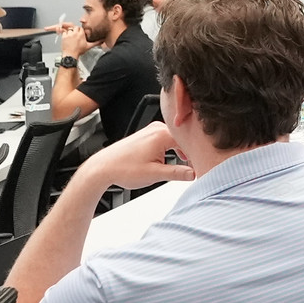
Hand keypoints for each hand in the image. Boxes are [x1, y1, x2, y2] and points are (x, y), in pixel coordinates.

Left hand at [58, 23, 94, 58]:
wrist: (71, 55)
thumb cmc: (79, 51)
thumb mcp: (89, 46)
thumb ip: (96, 43)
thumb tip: (102, 41)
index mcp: (81, 34)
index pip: (81, 28)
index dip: (80, 30)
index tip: (80, 33)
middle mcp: (75, 33)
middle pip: (75, 27)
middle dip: (76, 30)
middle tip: (76, 34)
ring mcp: (69, 35)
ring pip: (70, 29)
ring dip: (70, 32)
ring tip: (71, 36)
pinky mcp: (64, 37)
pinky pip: (64, 32)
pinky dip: (65, 34)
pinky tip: (67, 38)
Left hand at [77, 121, 195, 189]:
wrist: (102, 168)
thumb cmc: (122, 169)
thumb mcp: (154, 174)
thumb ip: (177, 173)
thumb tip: (193, 173)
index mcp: (162, 134)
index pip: (190, 141)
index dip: (197, 154)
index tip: (202, 164)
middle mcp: (157, 128)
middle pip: (183, 138)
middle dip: (190, 151)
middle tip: (195, 166)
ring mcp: (151, 130)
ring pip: (175, 138)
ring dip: (180, 150)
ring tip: (183, 164)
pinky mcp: (146, 134)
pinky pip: (166, 138)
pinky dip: (171, 148)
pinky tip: (170, 159)